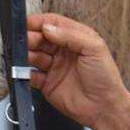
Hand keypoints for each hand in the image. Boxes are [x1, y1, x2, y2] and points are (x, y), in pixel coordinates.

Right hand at [27, 13, 129, 129]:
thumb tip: (48, 28)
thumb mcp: (94, 48)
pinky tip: (25, 70)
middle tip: (25, 40)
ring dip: (26, 53)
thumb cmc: (106, 78)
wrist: (104, 108)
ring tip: (23, 54)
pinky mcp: (47, 83)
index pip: (54, 24)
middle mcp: (64, 51)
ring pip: (33, 55)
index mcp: (76, 38)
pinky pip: (31, 75)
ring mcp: (55, 67)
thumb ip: (70, 35)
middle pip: (40, 38)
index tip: (28, 23)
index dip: (40, 22)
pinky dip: (24, 72)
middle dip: (30, 37)